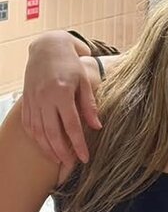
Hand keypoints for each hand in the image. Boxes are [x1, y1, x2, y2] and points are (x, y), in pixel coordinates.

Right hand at [22, 32, 101, 164]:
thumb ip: (89, 105)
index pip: (71, 126)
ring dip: (47, 148)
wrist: (47, 46)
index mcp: (61, 92)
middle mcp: (44, 98)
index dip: (78, 144)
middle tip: (70, 165)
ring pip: (37, 131)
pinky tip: (42, 145)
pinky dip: (35, 137)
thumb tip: (96, 127)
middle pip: (52, 133)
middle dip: (62, 152)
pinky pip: (28, 123)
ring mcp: (33, 99)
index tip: (84, 158)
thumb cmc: (70, 62)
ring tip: (57, 160)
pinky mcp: (26, 99)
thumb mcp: (84, 81)